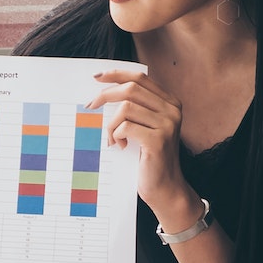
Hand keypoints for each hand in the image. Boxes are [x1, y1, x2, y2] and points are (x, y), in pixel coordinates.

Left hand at [89, 69, 190, 221]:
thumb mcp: (145, 128)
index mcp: (170, 103)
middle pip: (131, 88)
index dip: (117, 74)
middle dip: (106, 95)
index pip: (140, 78)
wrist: (165, 188)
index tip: (97, 78)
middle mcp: (172, 110)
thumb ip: (135, 109)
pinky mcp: (158, 140)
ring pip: (125, 108)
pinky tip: (120, 146)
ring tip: (113, 139)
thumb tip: (103, 93)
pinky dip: (116, 135)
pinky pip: (125, 127)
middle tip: (90, 106)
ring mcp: (167, 124)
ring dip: (111, 124)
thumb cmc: (150, 159)